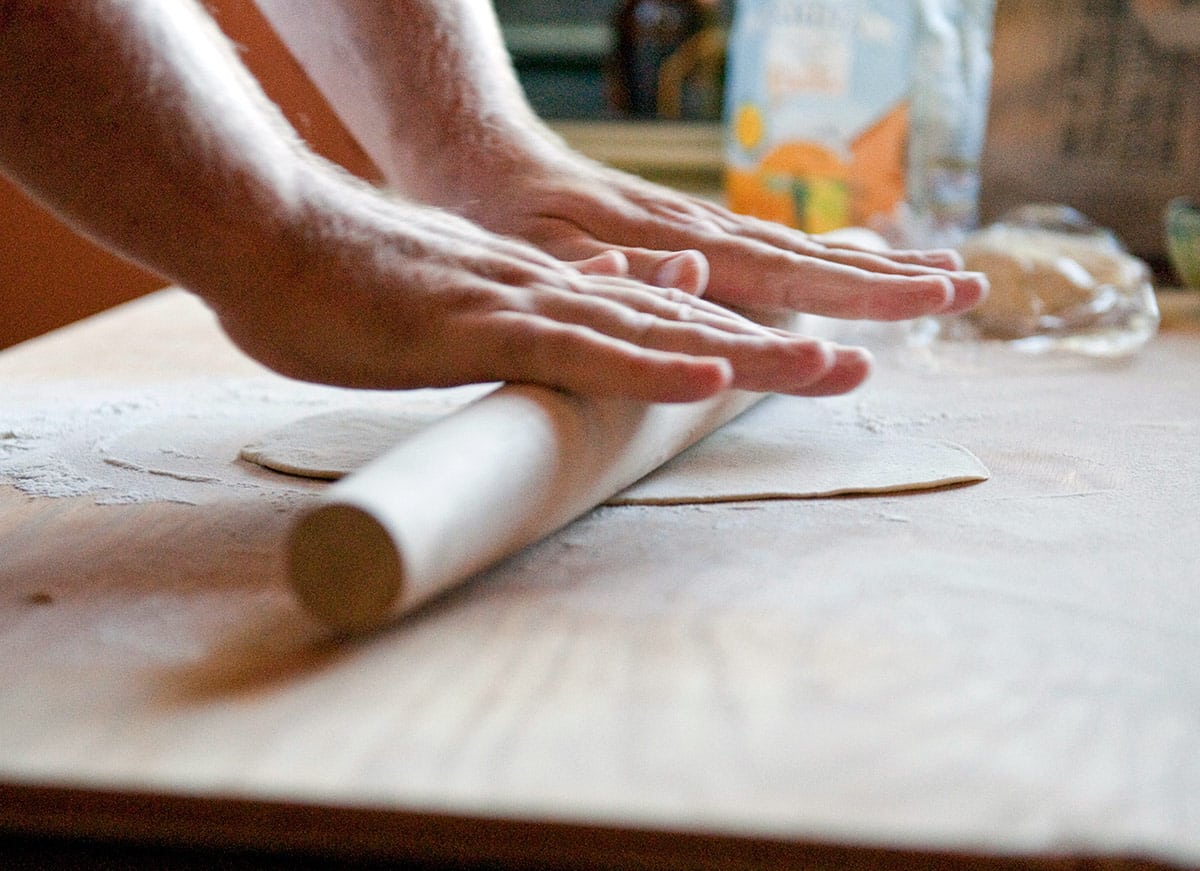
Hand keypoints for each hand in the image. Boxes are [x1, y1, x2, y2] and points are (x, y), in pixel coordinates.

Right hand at [213, 175, 871, 401]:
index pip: (670, 320)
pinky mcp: (477, 326)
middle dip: (778, 349)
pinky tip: (708, 377)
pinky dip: (646, 367)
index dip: (745, 340)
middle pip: (689, 324)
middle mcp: (555, 293)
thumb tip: (602, 311)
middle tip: (862, 364)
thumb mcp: (461, 308)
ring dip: (745, 357)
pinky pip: (576, 351)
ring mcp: (521, 305)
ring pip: (655, 333)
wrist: (268, 231)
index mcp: (554, 295)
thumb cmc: (350, 281)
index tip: (814, 357)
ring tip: (830, 371)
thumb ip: (535, 314)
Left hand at [455, 147, 987, 322]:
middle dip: (894, 281)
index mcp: (675, 242)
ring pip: (802, 252)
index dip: (853, 294)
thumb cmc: (503, 217)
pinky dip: (827, 263)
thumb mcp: (535, 250)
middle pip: (812, 260)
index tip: (925, 301)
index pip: (782, 272)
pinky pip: (773, 250)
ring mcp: (702, 230)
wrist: (484, 158)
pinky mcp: (693, 232)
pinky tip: (859, 267)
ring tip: (946, 279)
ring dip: (876, 269)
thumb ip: (602, 272)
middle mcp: (703, 232)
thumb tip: (681, 279)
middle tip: (974, 290)